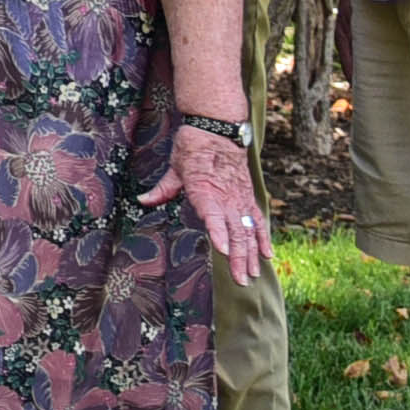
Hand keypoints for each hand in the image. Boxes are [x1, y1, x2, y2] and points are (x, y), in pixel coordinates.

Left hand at [148, 124, 269, 285]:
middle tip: (241, 281)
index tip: (223, 250)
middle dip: (239, 258)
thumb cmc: (193, 148)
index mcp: (204, 190)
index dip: (218, 232)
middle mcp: (225, 198)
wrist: (217, 128)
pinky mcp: (247, 197)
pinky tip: (267, 255)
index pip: (212, 215)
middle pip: (235, 231)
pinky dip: (263, 237)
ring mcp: (239, 199)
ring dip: (251, 254)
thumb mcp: (174, 167)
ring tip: (252, 276)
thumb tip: (142, 200)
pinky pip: (258, 220)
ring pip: (248, 231)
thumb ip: (162, 189)